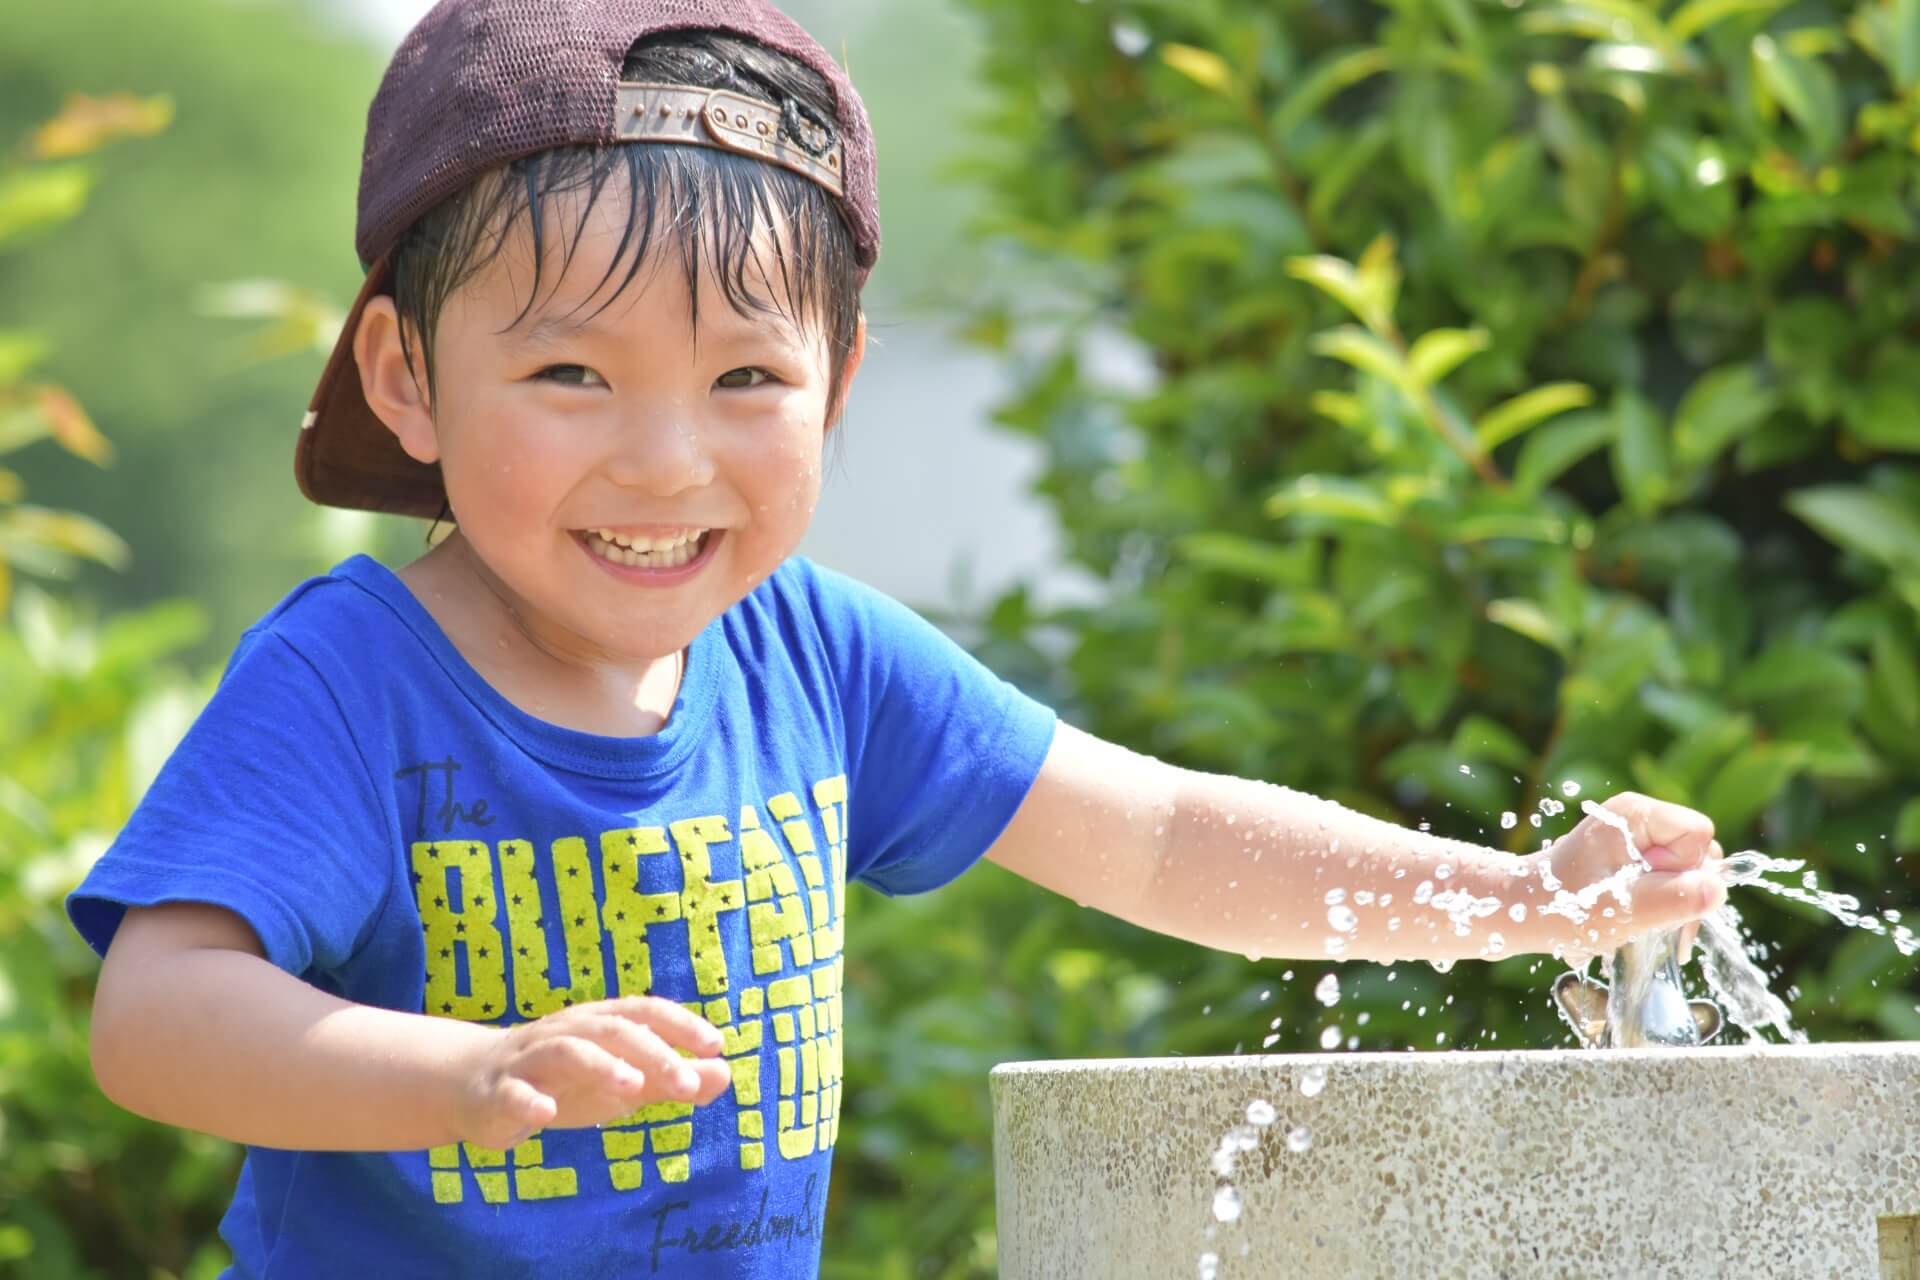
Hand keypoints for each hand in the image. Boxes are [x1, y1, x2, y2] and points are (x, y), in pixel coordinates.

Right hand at [448, 996, 732, 1149]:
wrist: (474, 1085)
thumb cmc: (562, 1081)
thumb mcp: (621, 1080)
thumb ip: (669, 1079)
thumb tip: (726, 1074)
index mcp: (598, 1024)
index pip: (644, 1012)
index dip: (679, 1024)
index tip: (715, 1045)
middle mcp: (567, 1033)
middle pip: (612, 1029)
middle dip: (653, 1052)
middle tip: (687, 1083)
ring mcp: (530, 1060)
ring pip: (566, 1051)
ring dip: (601, 1065)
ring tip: (633, 1087)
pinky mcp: (498, 1092)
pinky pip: (512, 1092)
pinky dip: (529, 1101)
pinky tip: (546, 1115)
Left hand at [1533, 791, 1725, 963]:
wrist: (1523, 912)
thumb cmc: (1563, 907)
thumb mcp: (1622, 909)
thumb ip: (1674, 898)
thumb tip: (1717, 889)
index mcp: (1636, 813)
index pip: (1699, 833)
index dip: (1684, 868)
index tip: (1644, 887)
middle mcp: (1639, 818)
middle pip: (1698, 852)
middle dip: (1685, 891)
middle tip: (1649, 918)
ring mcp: (1637, 837)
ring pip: (1689, 870)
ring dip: (1675, 904)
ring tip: (1642, 923)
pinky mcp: (1633, 857)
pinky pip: (1671, 879)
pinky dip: (1663, 904)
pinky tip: (1642, 921)